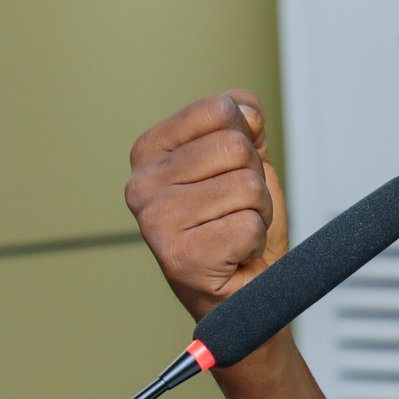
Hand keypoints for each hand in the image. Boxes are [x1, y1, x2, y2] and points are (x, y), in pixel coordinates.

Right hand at [126, 91, 289, 322]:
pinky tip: (235, 254)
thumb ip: (244, 123)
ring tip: (235, 231)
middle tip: (236, 209)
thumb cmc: (238, 226)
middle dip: (254, 180)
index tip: (231, 172)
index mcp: (149, 150)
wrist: (246, 290)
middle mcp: (141, 185)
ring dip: (257, 212)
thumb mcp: (245, 160)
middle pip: (235, 147)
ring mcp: (155, 222)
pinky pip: (248, 225)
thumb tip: (246, 110)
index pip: (220, 108)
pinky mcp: (180, 258)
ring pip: (246, 186)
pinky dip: (255, 241)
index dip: (246, 139)